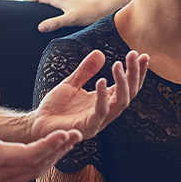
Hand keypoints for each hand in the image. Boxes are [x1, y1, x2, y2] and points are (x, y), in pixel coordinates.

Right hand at [0, 86, 80, 181]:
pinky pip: (21, 178)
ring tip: (66, 144)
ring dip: (49, 160)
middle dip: (56, 151)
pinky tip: (46, 157)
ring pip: (30, 174)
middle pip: (35, 165)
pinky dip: (37, 167)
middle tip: (75, 136)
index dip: (50, 145)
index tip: (66, 134)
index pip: (28, 154)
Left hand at [28, 48, 150, 141]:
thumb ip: (85, 70)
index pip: (128, 86)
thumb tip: (100, 53)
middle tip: (134, 55)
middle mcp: (106, 111)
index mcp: (105, 101)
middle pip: (129, 93)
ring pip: (120, 103)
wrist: (37, 123)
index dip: (137, 72)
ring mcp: (99, 121)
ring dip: (123, 83)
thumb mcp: (71, 83)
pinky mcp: (88, 128)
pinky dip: (103, 97)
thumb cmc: (56, 107)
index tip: (143, 55)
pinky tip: (102, 81)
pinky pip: (100, 112)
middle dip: (134, 74)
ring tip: (118, 64)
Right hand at [30, 0, 125, 31]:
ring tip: (40, 20)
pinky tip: (60, 24)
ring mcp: (72, 3)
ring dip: (46, 9)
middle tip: (26, 13)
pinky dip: (56, 14)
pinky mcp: (79, 9)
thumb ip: (55, 23)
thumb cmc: (92, 12)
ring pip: (55, 4)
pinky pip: (63, 9)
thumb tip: (39, 27)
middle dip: (35, 4)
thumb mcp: (71, 19)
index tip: (19, 5)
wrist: (110, 8)